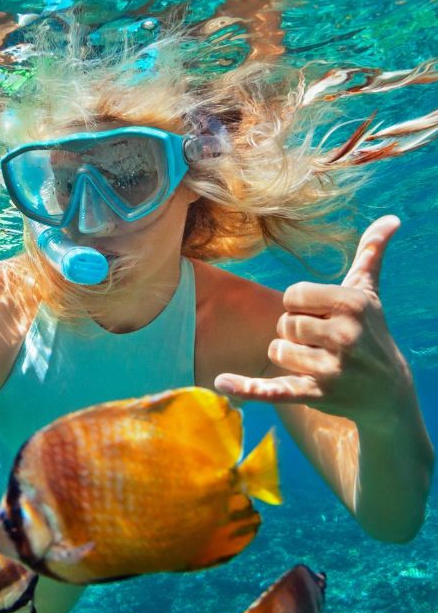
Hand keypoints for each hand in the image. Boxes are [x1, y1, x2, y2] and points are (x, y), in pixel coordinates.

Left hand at [214, 215, 410, 423]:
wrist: (388, 392)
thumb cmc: (371, 333)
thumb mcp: (369, 293)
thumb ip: (370, 254)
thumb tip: (390, 218)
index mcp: (351, 304)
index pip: (292, 295)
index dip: (300, 307)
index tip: (323, 317)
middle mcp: (344, 334)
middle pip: (283, 324)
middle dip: (295, 333)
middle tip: (322, 343)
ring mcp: (331, 368)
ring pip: (277, 351)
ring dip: (289, 357)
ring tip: (318, 362)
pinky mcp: (316, 394)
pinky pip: (274, 388)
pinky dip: (247, 388)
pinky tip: (221, 383)